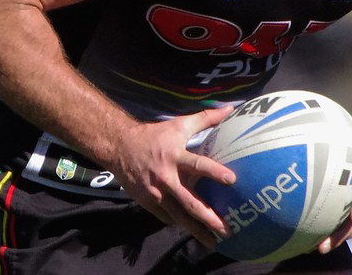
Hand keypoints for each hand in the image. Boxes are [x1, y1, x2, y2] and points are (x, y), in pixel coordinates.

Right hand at [106, 106, 235, 247]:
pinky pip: (168, 217)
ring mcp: (156, 193)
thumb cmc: (155, 135)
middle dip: (208, 216)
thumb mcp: (179, 125)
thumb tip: (231, 109)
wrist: (120, 147)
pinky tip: (195, 233)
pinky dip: (181, 225)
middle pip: (189, 201)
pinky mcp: (149, 202)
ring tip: (213, 241)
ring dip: (197, 230)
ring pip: (179, 216)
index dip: (214, 172)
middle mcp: (166, 177)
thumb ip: (206, 118)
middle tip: (227, 228)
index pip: (197, 165)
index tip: (232, 180)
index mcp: (175, 156)